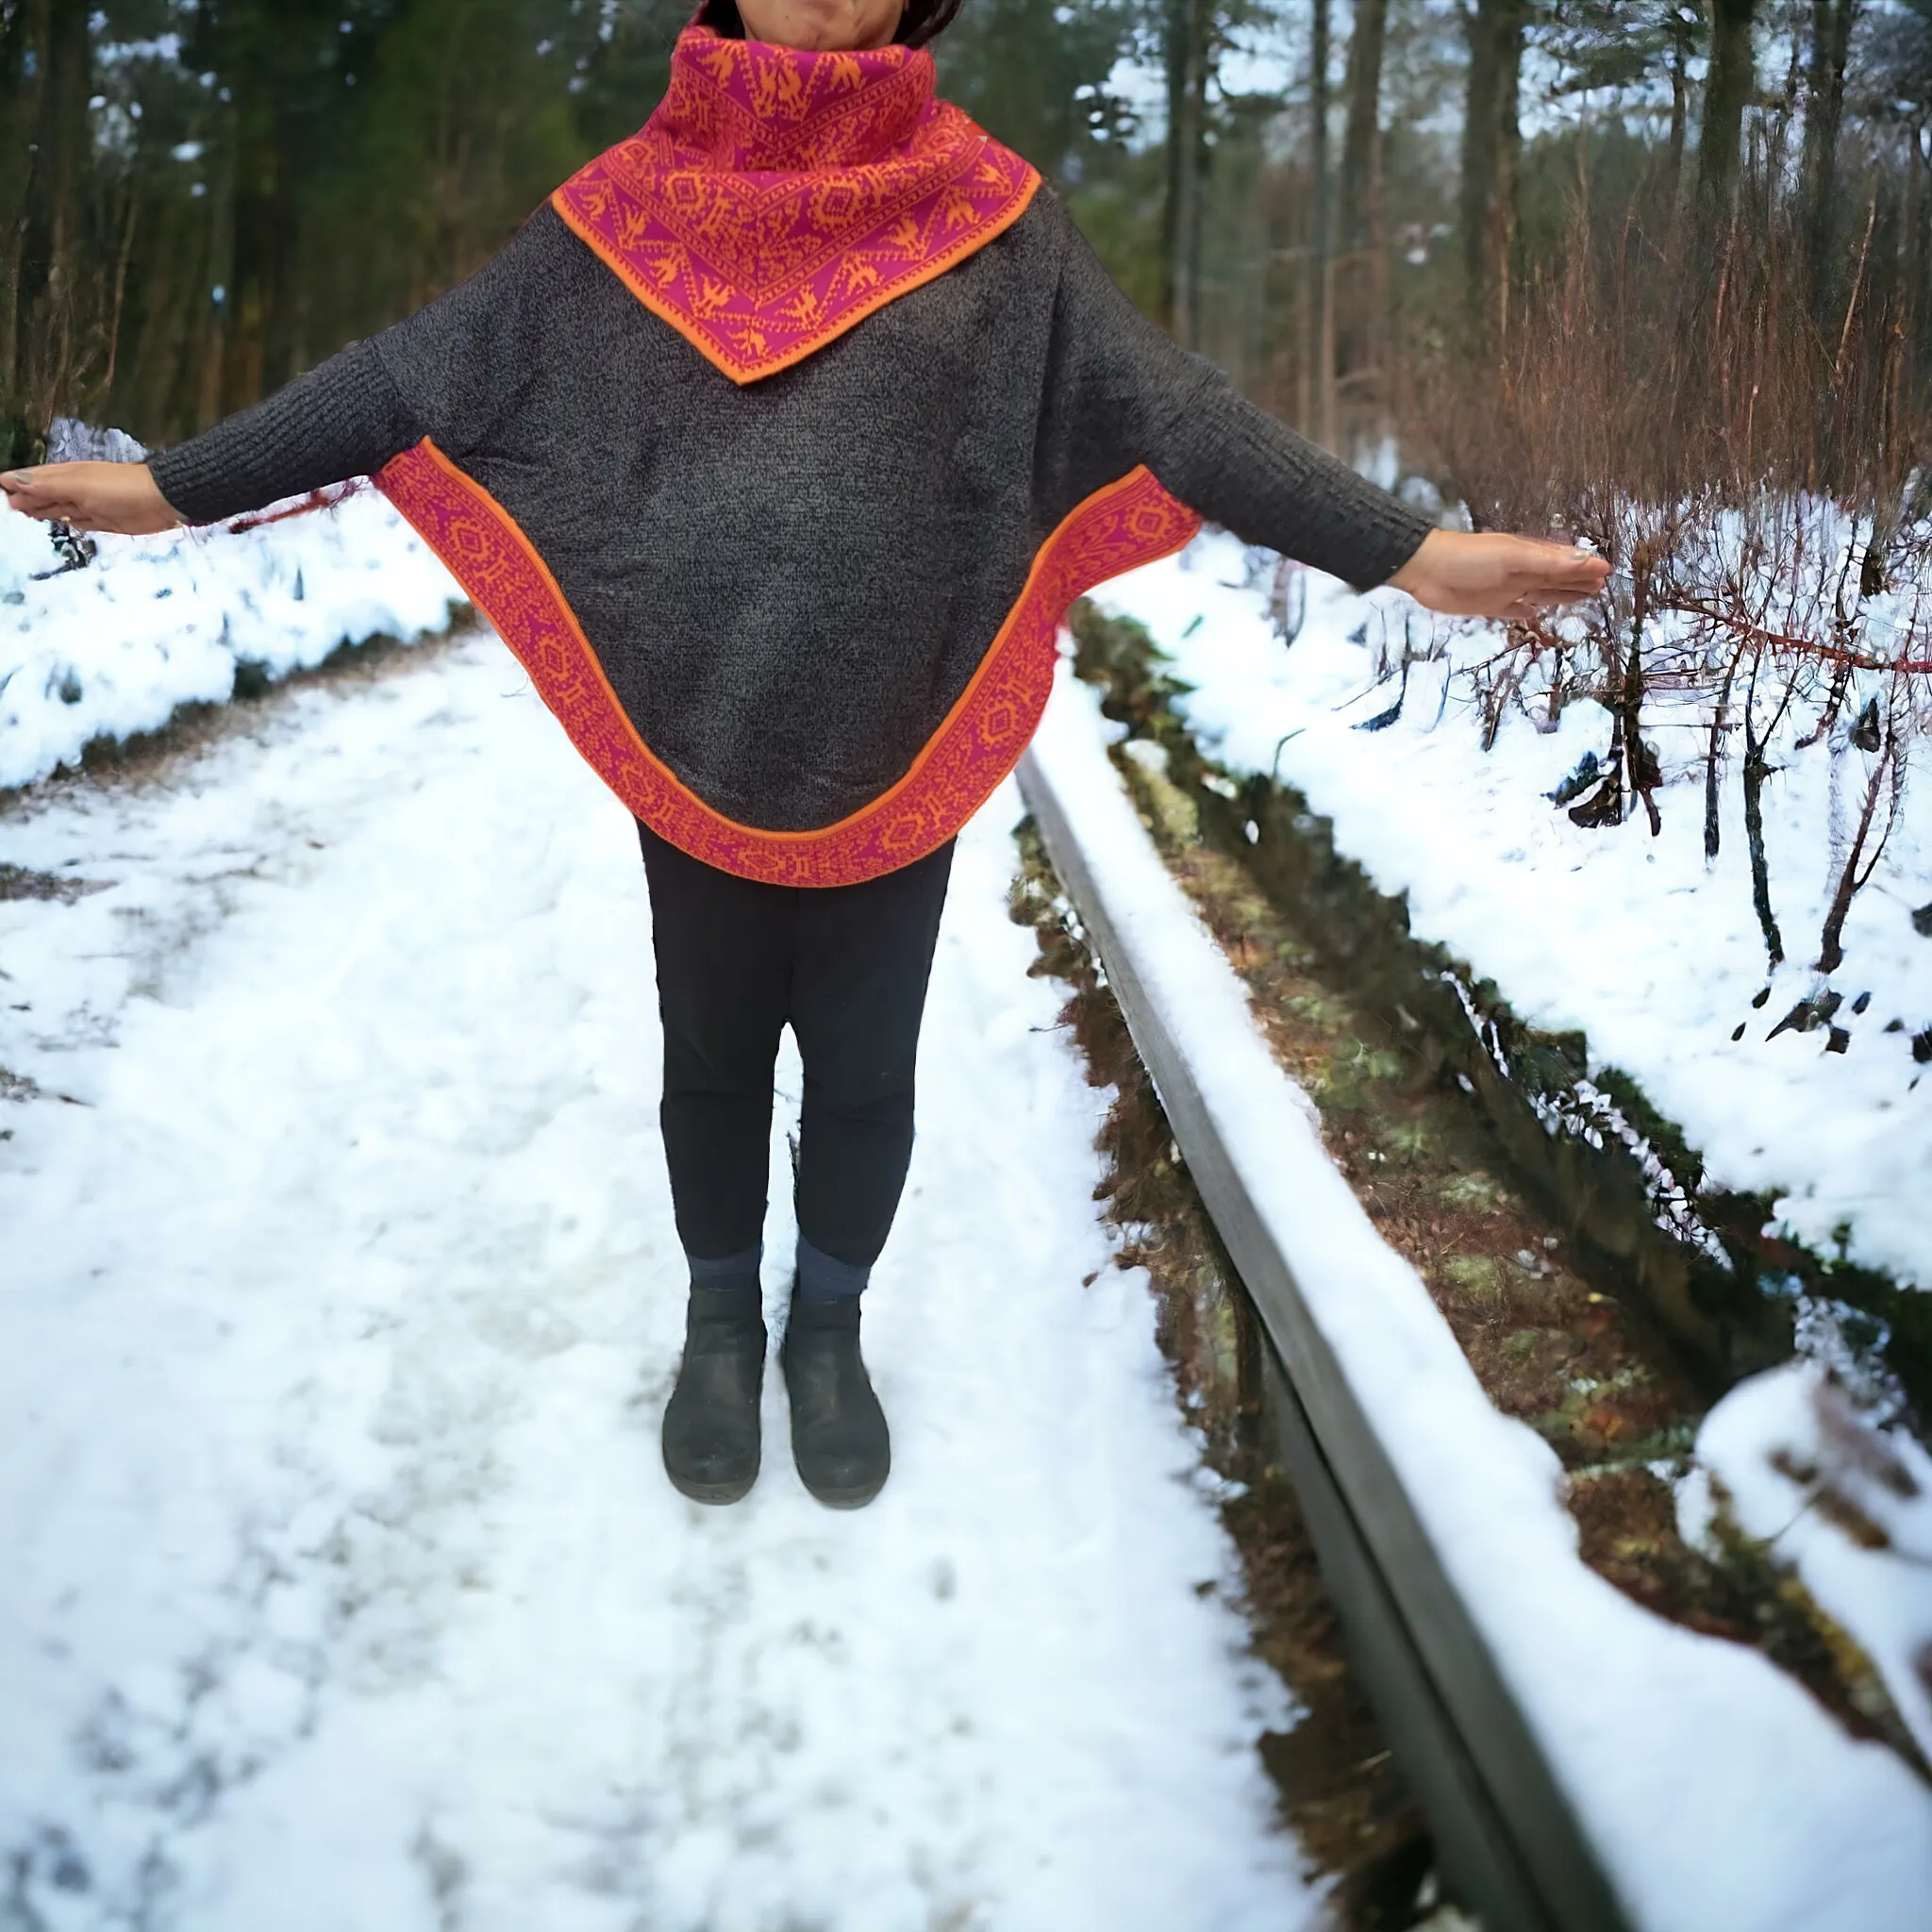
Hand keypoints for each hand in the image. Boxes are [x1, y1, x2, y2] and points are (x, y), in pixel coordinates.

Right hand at [0, 461, 183, 535]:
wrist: (161, 501)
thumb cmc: (120, 488)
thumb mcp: (78, 486)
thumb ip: (46, 486)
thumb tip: (11, 481)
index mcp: (64, 476)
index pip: (31, 479)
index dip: (14, 485)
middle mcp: (73, 489)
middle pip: (41, 495)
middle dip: (23, 499)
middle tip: (5, 507)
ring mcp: (88, 505)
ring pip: (57, 508)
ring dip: (40, 511)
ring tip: (21, 514)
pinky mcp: (102, 520)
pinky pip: (78, 521)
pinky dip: (66, 521)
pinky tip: (57, 522)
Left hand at [1389, 528, 1608, 619]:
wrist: (1426, 570)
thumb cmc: (1469, 558)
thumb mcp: (1513, 558)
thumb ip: (1547, 562)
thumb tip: (1584, 560)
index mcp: (1529, 556)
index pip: (1564, 562)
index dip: (1585, 566)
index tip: (1607, 570)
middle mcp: (1521, 572)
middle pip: (1556, 578)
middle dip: (1578, 581)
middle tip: (1602, 586)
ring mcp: (1506, 589)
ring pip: (1541, 593)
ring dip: (1561, 595)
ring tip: (1583, 597)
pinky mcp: (1490, 605)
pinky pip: (1515, 610)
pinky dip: (1527, 611)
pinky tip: (1536, 612)